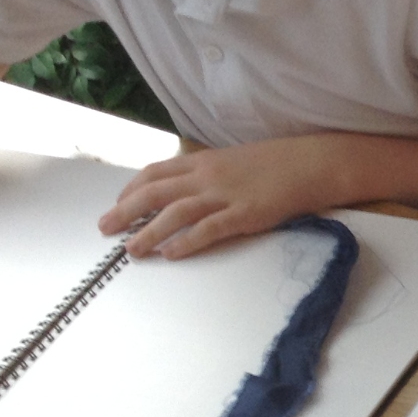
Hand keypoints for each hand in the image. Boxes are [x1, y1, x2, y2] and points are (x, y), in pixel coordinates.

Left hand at [101, 137, 347, 258]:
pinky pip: (208, 230)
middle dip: (124, 211)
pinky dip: (186, 242)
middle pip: (154, 192)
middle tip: (105, 229)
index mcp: (203, 162)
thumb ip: (209, 176)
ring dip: (148, 231)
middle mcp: (207, 176)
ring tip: (131, 250)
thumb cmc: (277, 165)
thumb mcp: (235, 163)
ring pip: (175, 213)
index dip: (130, 189)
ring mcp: (225, 195)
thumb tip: (188, 192)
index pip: (155, 173)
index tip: (117, 204)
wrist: (313, 164)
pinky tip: (170, 255)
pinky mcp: (244, 214)